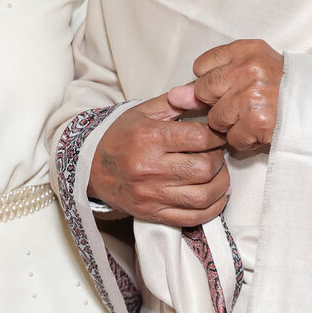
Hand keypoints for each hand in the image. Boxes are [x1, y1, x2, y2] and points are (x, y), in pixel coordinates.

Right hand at [88, 93, 229, 226]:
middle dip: (219, 159)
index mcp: (149, 137)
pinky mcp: (152, 214)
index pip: (199, 137)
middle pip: (204, 168)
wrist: (90, 167)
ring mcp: (151, 194)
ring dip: (221, 185)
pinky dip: (212, 209)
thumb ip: (176, 102)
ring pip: (202, 196)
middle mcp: (150, 167)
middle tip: (217, 153)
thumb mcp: (143, 111)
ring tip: (218, 174)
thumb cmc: (119, 136)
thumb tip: (204, 94)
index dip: (217, 135)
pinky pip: (192, 218)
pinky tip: (215, 196)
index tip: (219, 134)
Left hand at [170, 40, 283, 150]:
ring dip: (232, 124)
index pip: (202, 66)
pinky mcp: (258, 122)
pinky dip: (245, 140)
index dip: (212, 82)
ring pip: (216, 119)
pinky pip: (232, 139)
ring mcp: (252, 96)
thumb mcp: (253, 67)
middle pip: (204, 92)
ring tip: (253, 116)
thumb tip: (175, 96)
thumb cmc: (286, 86)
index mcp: (247, 49)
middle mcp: (248, 69)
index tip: (228, 86)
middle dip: (219, 103)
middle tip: (242, 103)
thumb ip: (212, 76)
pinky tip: (260, 129)